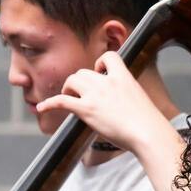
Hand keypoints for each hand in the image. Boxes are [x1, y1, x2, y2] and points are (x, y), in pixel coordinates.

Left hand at [36, 51, 174, 153]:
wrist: (148, 134)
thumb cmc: (148, 123)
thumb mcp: (140, 99)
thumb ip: (127, 94)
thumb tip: (120, 103)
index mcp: (123, 77)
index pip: (108, 56)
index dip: (100, 63)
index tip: (100, 72)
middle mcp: (107, 82)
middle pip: (83, 72)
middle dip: (79, 82)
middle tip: (80, 94)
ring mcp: (96, 95)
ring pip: (72, 81)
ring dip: (68, 89)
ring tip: (70, 99)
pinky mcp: (86, 109)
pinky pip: (61, 101)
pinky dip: (49, 103)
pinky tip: (42, 108)